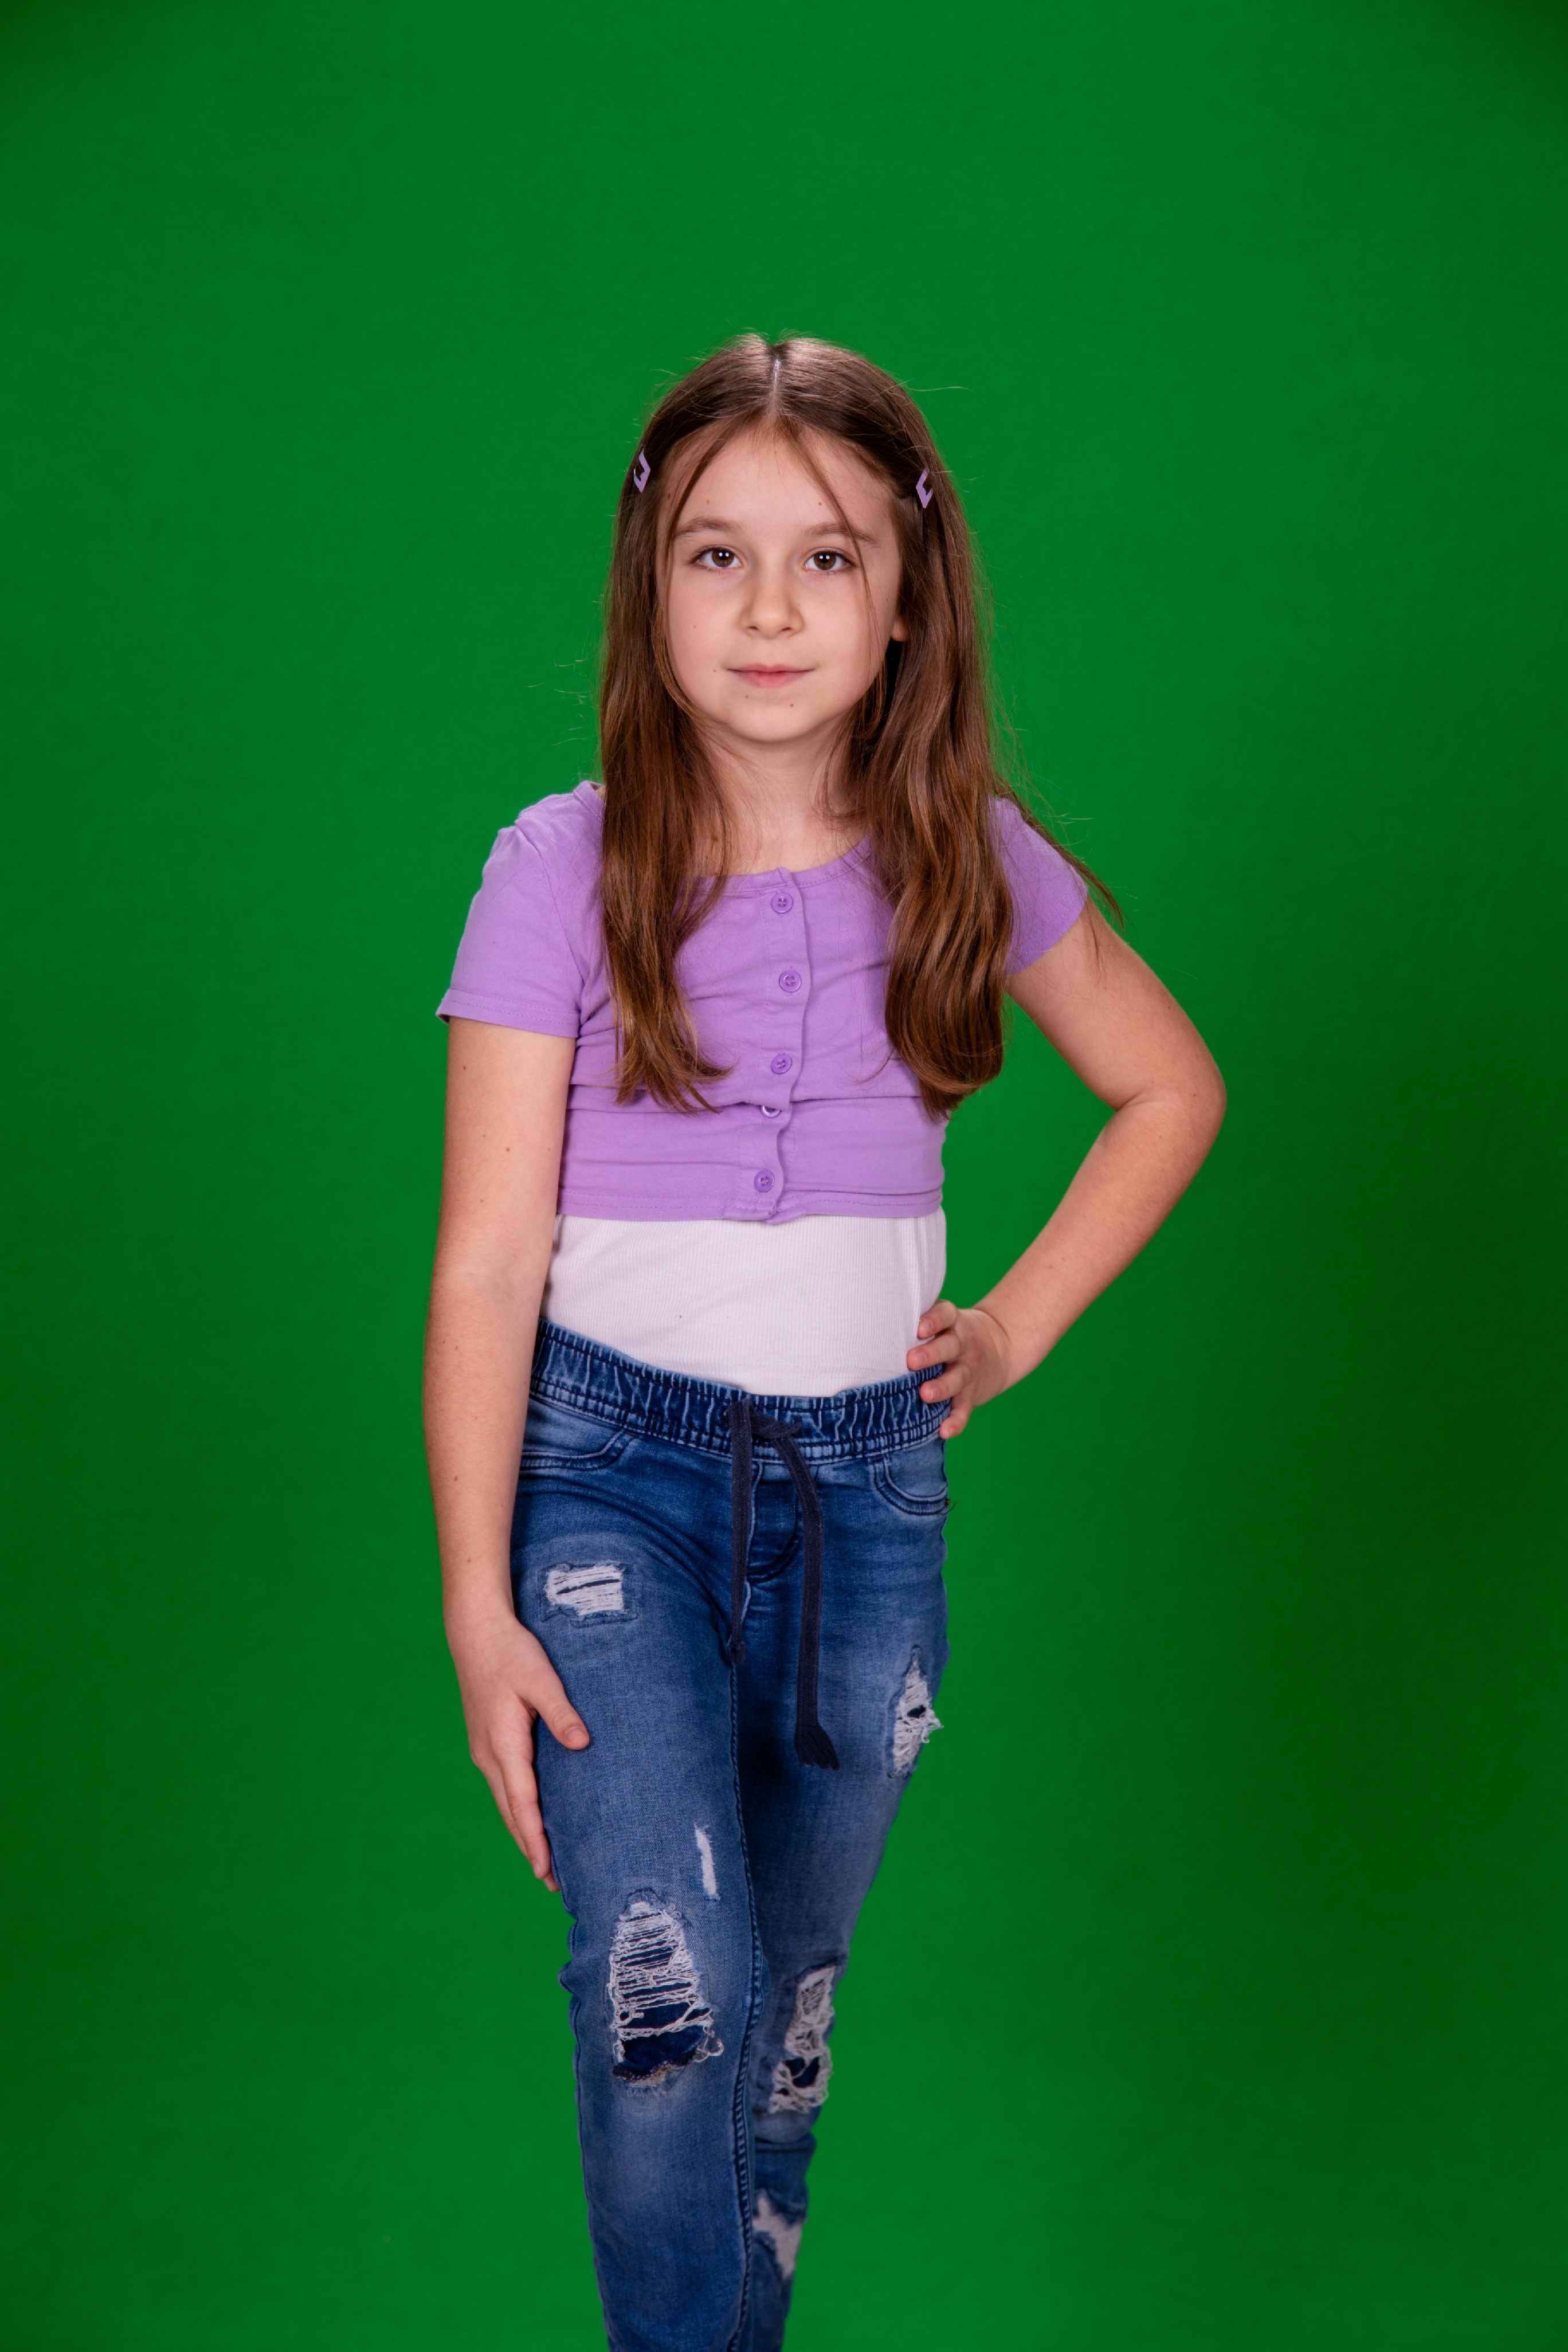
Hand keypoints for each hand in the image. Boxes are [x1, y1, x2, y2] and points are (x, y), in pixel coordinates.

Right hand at [447, 1608, 589, 1888]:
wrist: (475, 1632)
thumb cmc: (511, 1652)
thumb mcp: (540, 1677)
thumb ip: (561, 1711)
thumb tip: (581, 1743)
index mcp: (503, 1743)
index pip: (522, 1803)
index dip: (535, 1839)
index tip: (546, 1871)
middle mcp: (489, 1755)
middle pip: (511, 1813)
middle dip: (531, 1848)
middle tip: (553, 1883)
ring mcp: (484, 1750)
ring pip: (505, 1802)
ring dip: (523, 1832)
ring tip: (544, 1863)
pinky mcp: (487, 1743)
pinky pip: (504, 1787)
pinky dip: (516, 1810)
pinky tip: (530, 1819)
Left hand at [907, 1300, 1016, 1436]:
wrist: (1000, 1347)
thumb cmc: (949, 1333)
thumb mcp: (943, 1320)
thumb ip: (916, 1323)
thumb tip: (871, 1328)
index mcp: (952, 1323)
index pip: (945, 1315)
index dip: (934, 1320)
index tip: (919, 1328)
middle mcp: (962, 1345)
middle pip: (950, 1346)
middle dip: (932, 1354)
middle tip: (912, 1361)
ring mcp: (968, 1370)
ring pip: (957, 1378)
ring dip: (942, 1387)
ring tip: (925, 1395)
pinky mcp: (971, 1394)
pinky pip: (964, 1408)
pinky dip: (956, 1421)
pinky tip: (944, 1431)